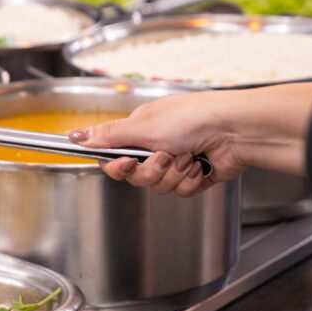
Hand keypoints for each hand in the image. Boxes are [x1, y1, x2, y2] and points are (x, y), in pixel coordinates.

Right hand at [68, 90, 252, 197]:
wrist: (236, 130)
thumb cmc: (194, 118)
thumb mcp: (143, 126)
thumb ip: (108, 136)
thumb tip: (75, 136)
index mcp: (141, 131)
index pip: (115, 158)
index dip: (118, 166)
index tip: (126, 163)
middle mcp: (157, 146)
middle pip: (136, 177)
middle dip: (152, 171)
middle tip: (166, 156)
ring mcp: (176, 162)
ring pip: (158, 187)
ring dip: (174, 175)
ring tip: (189, 157)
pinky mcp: (194, 177)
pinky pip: (180, 192)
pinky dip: (190, 181)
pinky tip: (201, 165)